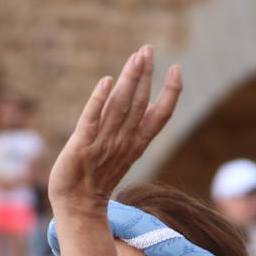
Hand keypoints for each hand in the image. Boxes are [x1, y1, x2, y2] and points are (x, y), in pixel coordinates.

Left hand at [47, 46, 181, 214]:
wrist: (78, 206)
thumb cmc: (98, 177)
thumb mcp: (122, 151)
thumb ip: (131, 127)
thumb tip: (142, 102)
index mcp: (137, 144)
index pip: (160, 115)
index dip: (171, 92)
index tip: (176, 69)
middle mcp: (124, 142)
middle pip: (139, 104)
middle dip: (144, 76)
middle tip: (147, 49)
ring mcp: (104, 144)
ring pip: (119, 107)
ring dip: (128, 81)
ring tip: (136, 57)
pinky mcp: (81, 146)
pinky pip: (91, 120)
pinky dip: (99, 101)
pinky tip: (106, 82)